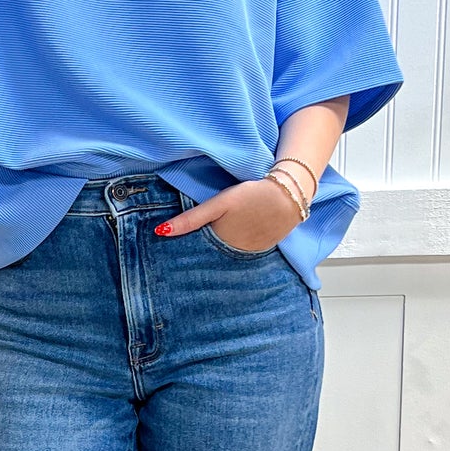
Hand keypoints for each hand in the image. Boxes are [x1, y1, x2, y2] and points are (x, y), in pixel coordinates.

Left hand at [154, 177, 300, 251]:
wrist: (289, 196)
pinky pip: (244, 253)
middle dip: (201, 252)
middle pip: (212, 254)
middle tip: (190, 249)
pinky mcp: (263, 249)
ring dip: (220, 252)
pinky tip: (236, 238)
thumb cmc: (252, 195)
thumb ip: (191, 219)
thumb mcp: (219, 203)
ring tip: (214, 243)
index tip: (173, 252)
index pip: (197, 251)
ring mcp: (250, 253)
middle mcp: (234, 253)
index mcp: (220, 241)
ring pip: (227, 254)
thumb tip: (160, 232)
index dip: (185, 249)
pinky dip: (238, 247)